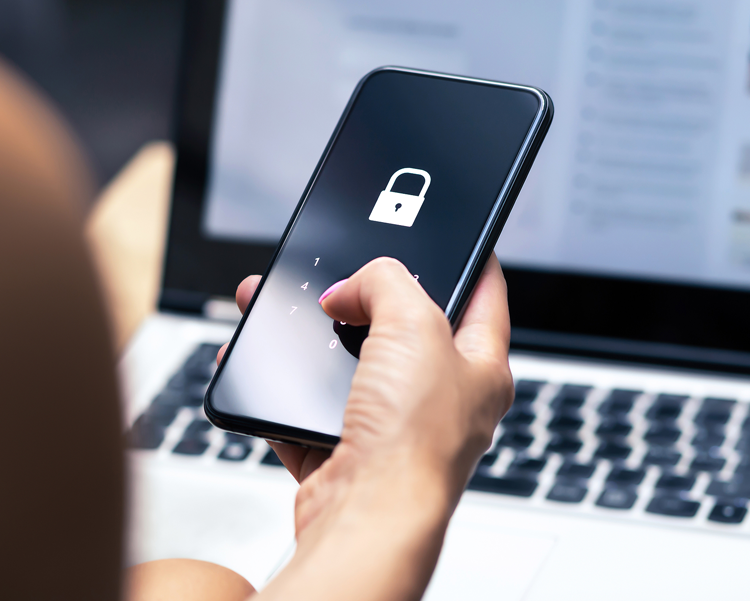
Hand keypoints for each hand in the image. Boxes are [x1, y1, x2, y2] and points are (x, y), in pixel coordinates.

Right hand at [221, 256, 513, 600]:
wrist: (366, 516)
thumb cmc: (414, 442)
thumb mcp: (414, 324)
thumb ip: (385, 281)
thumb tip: (349, 288)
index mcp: (480, 368)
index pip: (484, 295)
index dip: (466, 258)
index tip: (447, 233)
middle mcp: (439, 400)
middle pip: (399, 328)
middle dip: (359, 297)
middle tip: (337, 278)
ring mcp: (390, 428)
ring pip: (346, 367)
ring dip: (310, 341)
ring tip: (280, 313)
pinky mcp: (343, 452)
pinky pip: (305, 410)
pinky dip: (280, 391)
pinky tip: (266, 369)